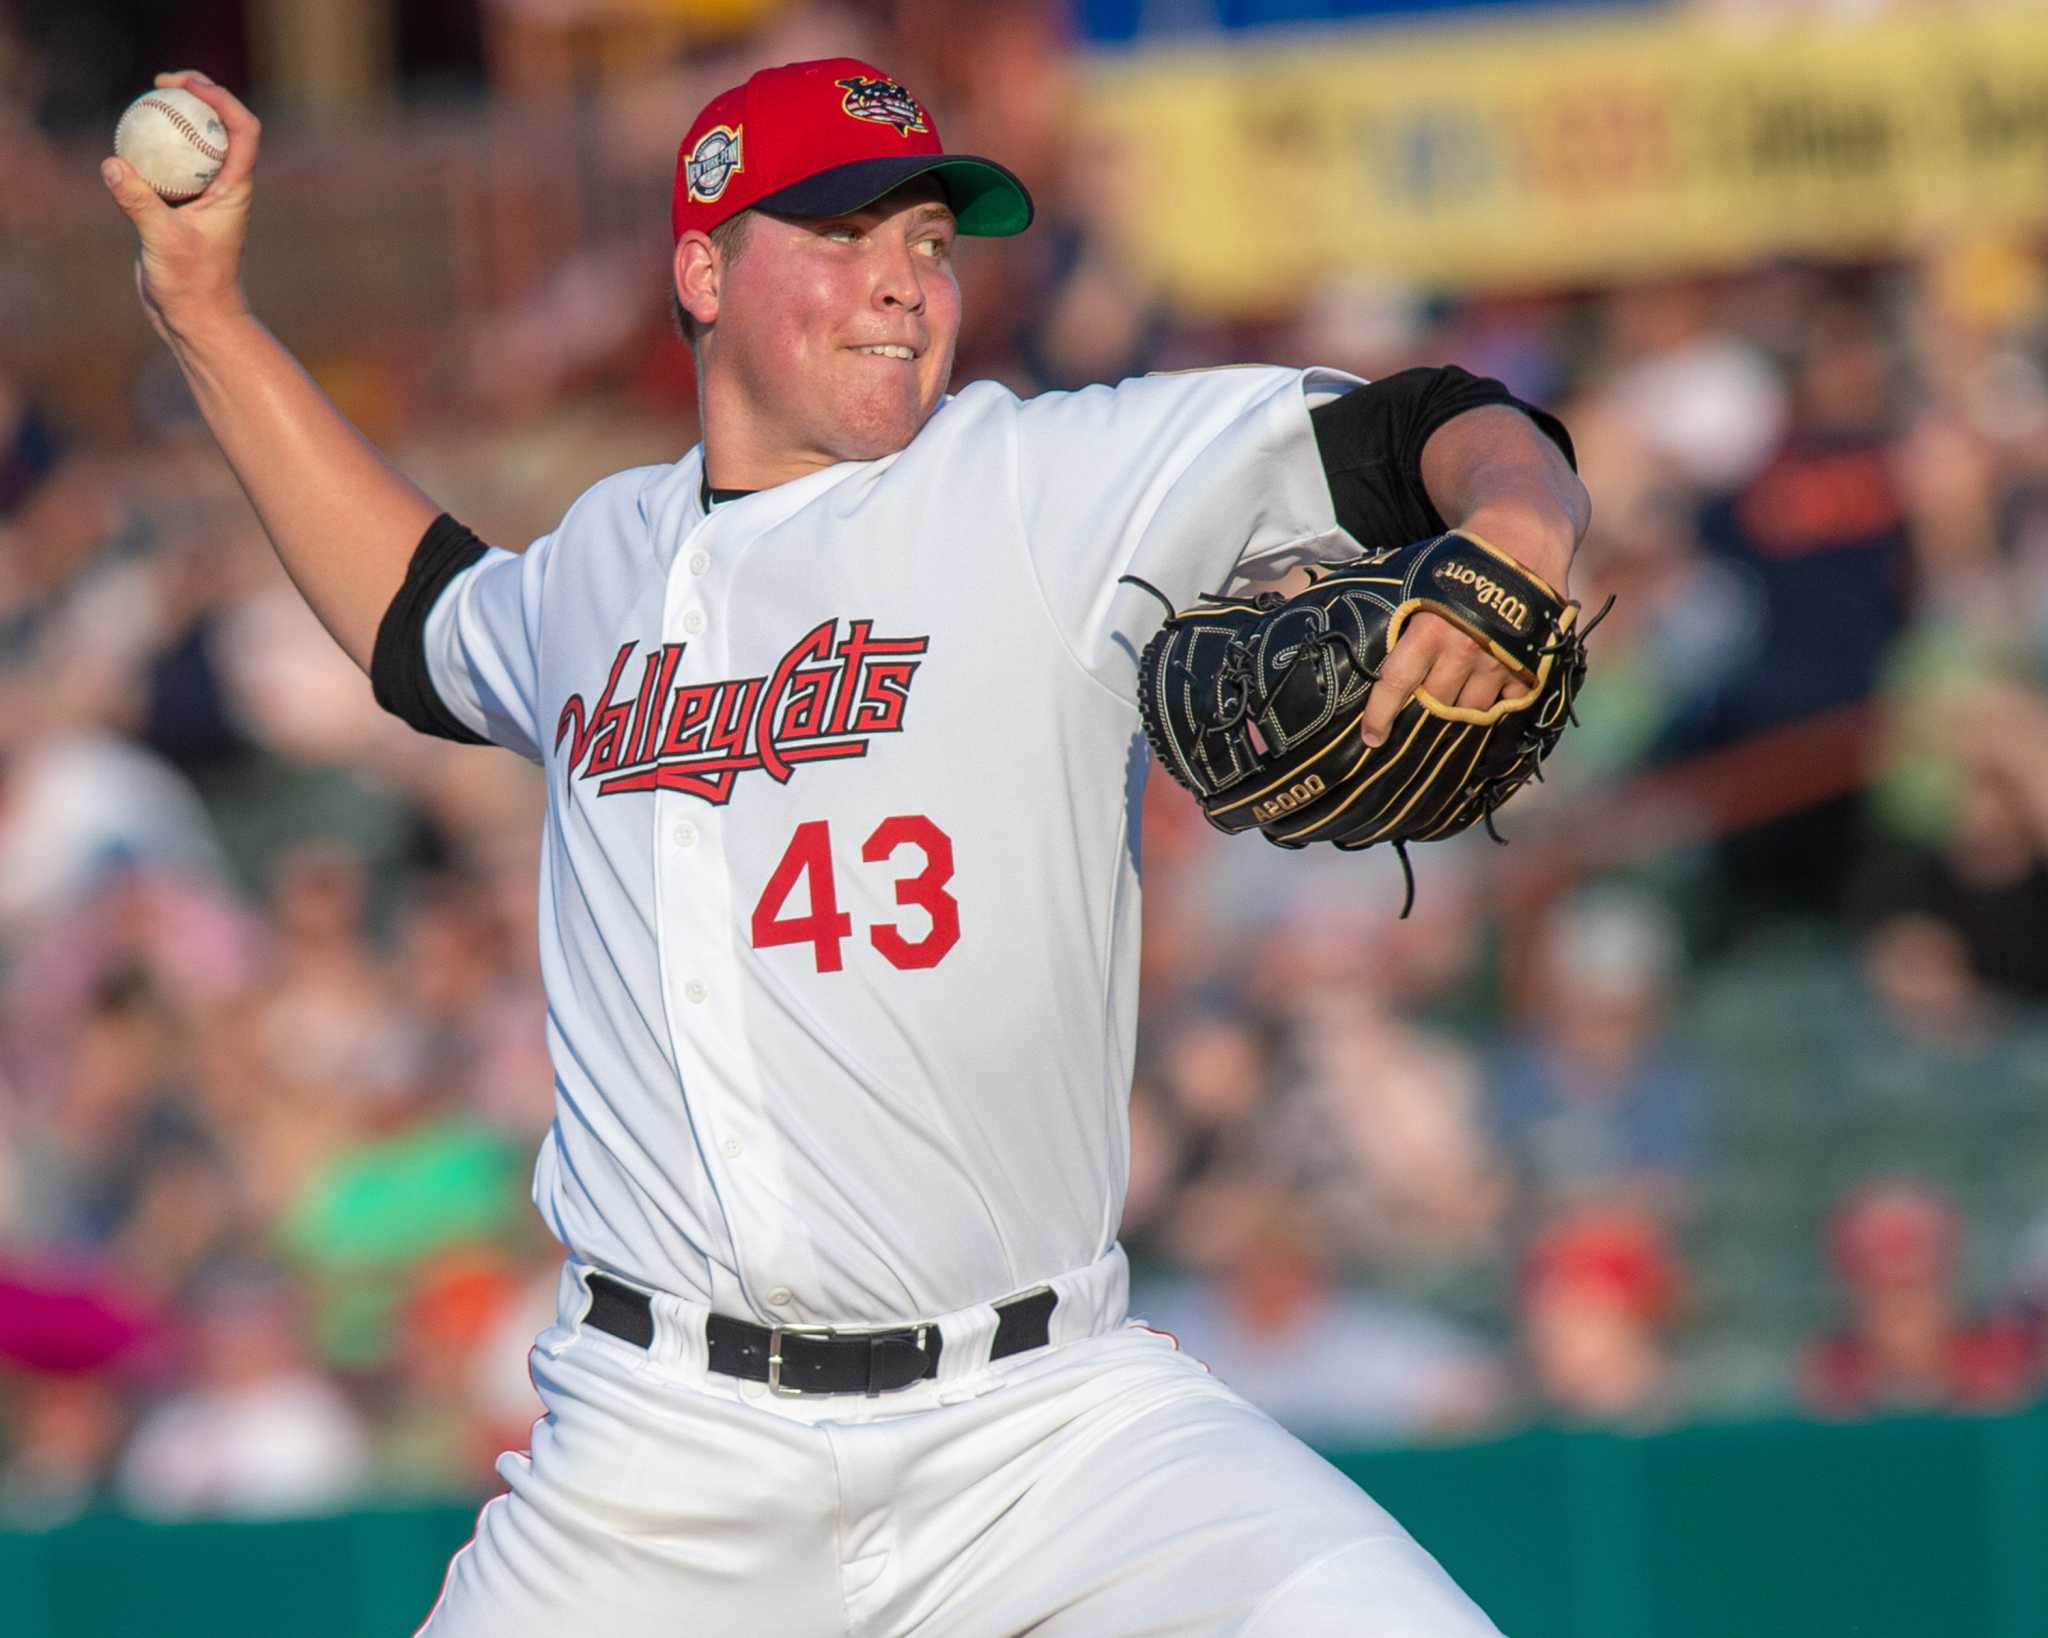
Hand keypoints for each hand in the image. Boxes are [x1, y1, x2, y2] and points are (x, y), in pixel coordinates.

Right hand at [100, 72, 261, 343]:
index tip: (188, 86)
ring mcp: (202, 195)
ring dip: (177, 117)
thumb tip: (112, 164)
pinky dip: (152, 145)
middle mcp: (224, 187)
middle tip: (163, 81)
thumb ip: (140, 203)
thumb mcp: (164, 242)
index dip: (222, 100)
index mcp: (235, 190)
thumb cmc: (193, 285)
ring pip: (194, 144)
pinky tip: (126, 136)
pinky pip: (168, 164)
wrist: (196, 317)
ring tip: (148, 96)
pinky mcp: (179, 206)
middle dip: (199, 95)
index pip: (244, 132)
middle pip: (222, 127)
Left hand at [1359, 513, 1573, 745]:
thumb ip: (1398, 612)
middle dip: (1426, 704)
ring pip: (1471, 708)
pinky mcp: (1529, 664)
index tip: (1372, 738)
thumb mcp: (1420, 578)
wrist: (1522, 539)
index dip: (1381, 715)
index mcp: (1429, 630)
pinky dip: (1497, 699)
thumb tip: (1349, 624)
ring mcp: (1499, 661)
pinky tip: (1490, 685)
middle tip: (1423, 701)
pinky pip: (1508, 701)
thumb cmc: (1461, 559)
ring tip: (1455, 692)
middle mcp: (1464, 650)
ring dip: (1460, 704)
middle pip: (1436, 702)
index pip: (1397, 683)